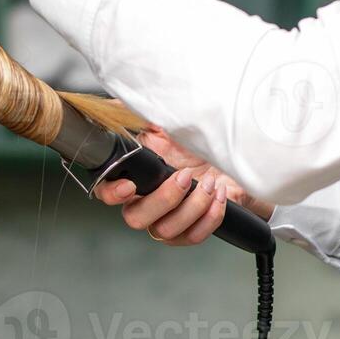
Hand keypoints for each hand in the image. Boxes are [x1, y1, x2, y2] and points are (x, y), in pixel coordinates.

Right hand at [95, 126, 273, 245]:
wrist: (233, 161)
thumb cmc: (199, 143)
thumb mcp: (169, 122)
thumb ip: (138, 113)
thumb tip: (115, 102)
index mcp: (135, 177)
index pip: (106, 192)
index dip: (112, 193)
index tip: (130, 185)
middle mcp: (147, 203)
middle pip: (136, 218)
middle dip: (164, 199)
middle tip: (184, 176)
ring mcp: (168, 221)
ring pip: (166, 230)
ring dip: (191, 207)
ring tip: (210, 183)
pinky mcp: (191, 231)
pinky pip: (193, 237)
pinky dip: (209, 217)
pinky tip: (219, 195)